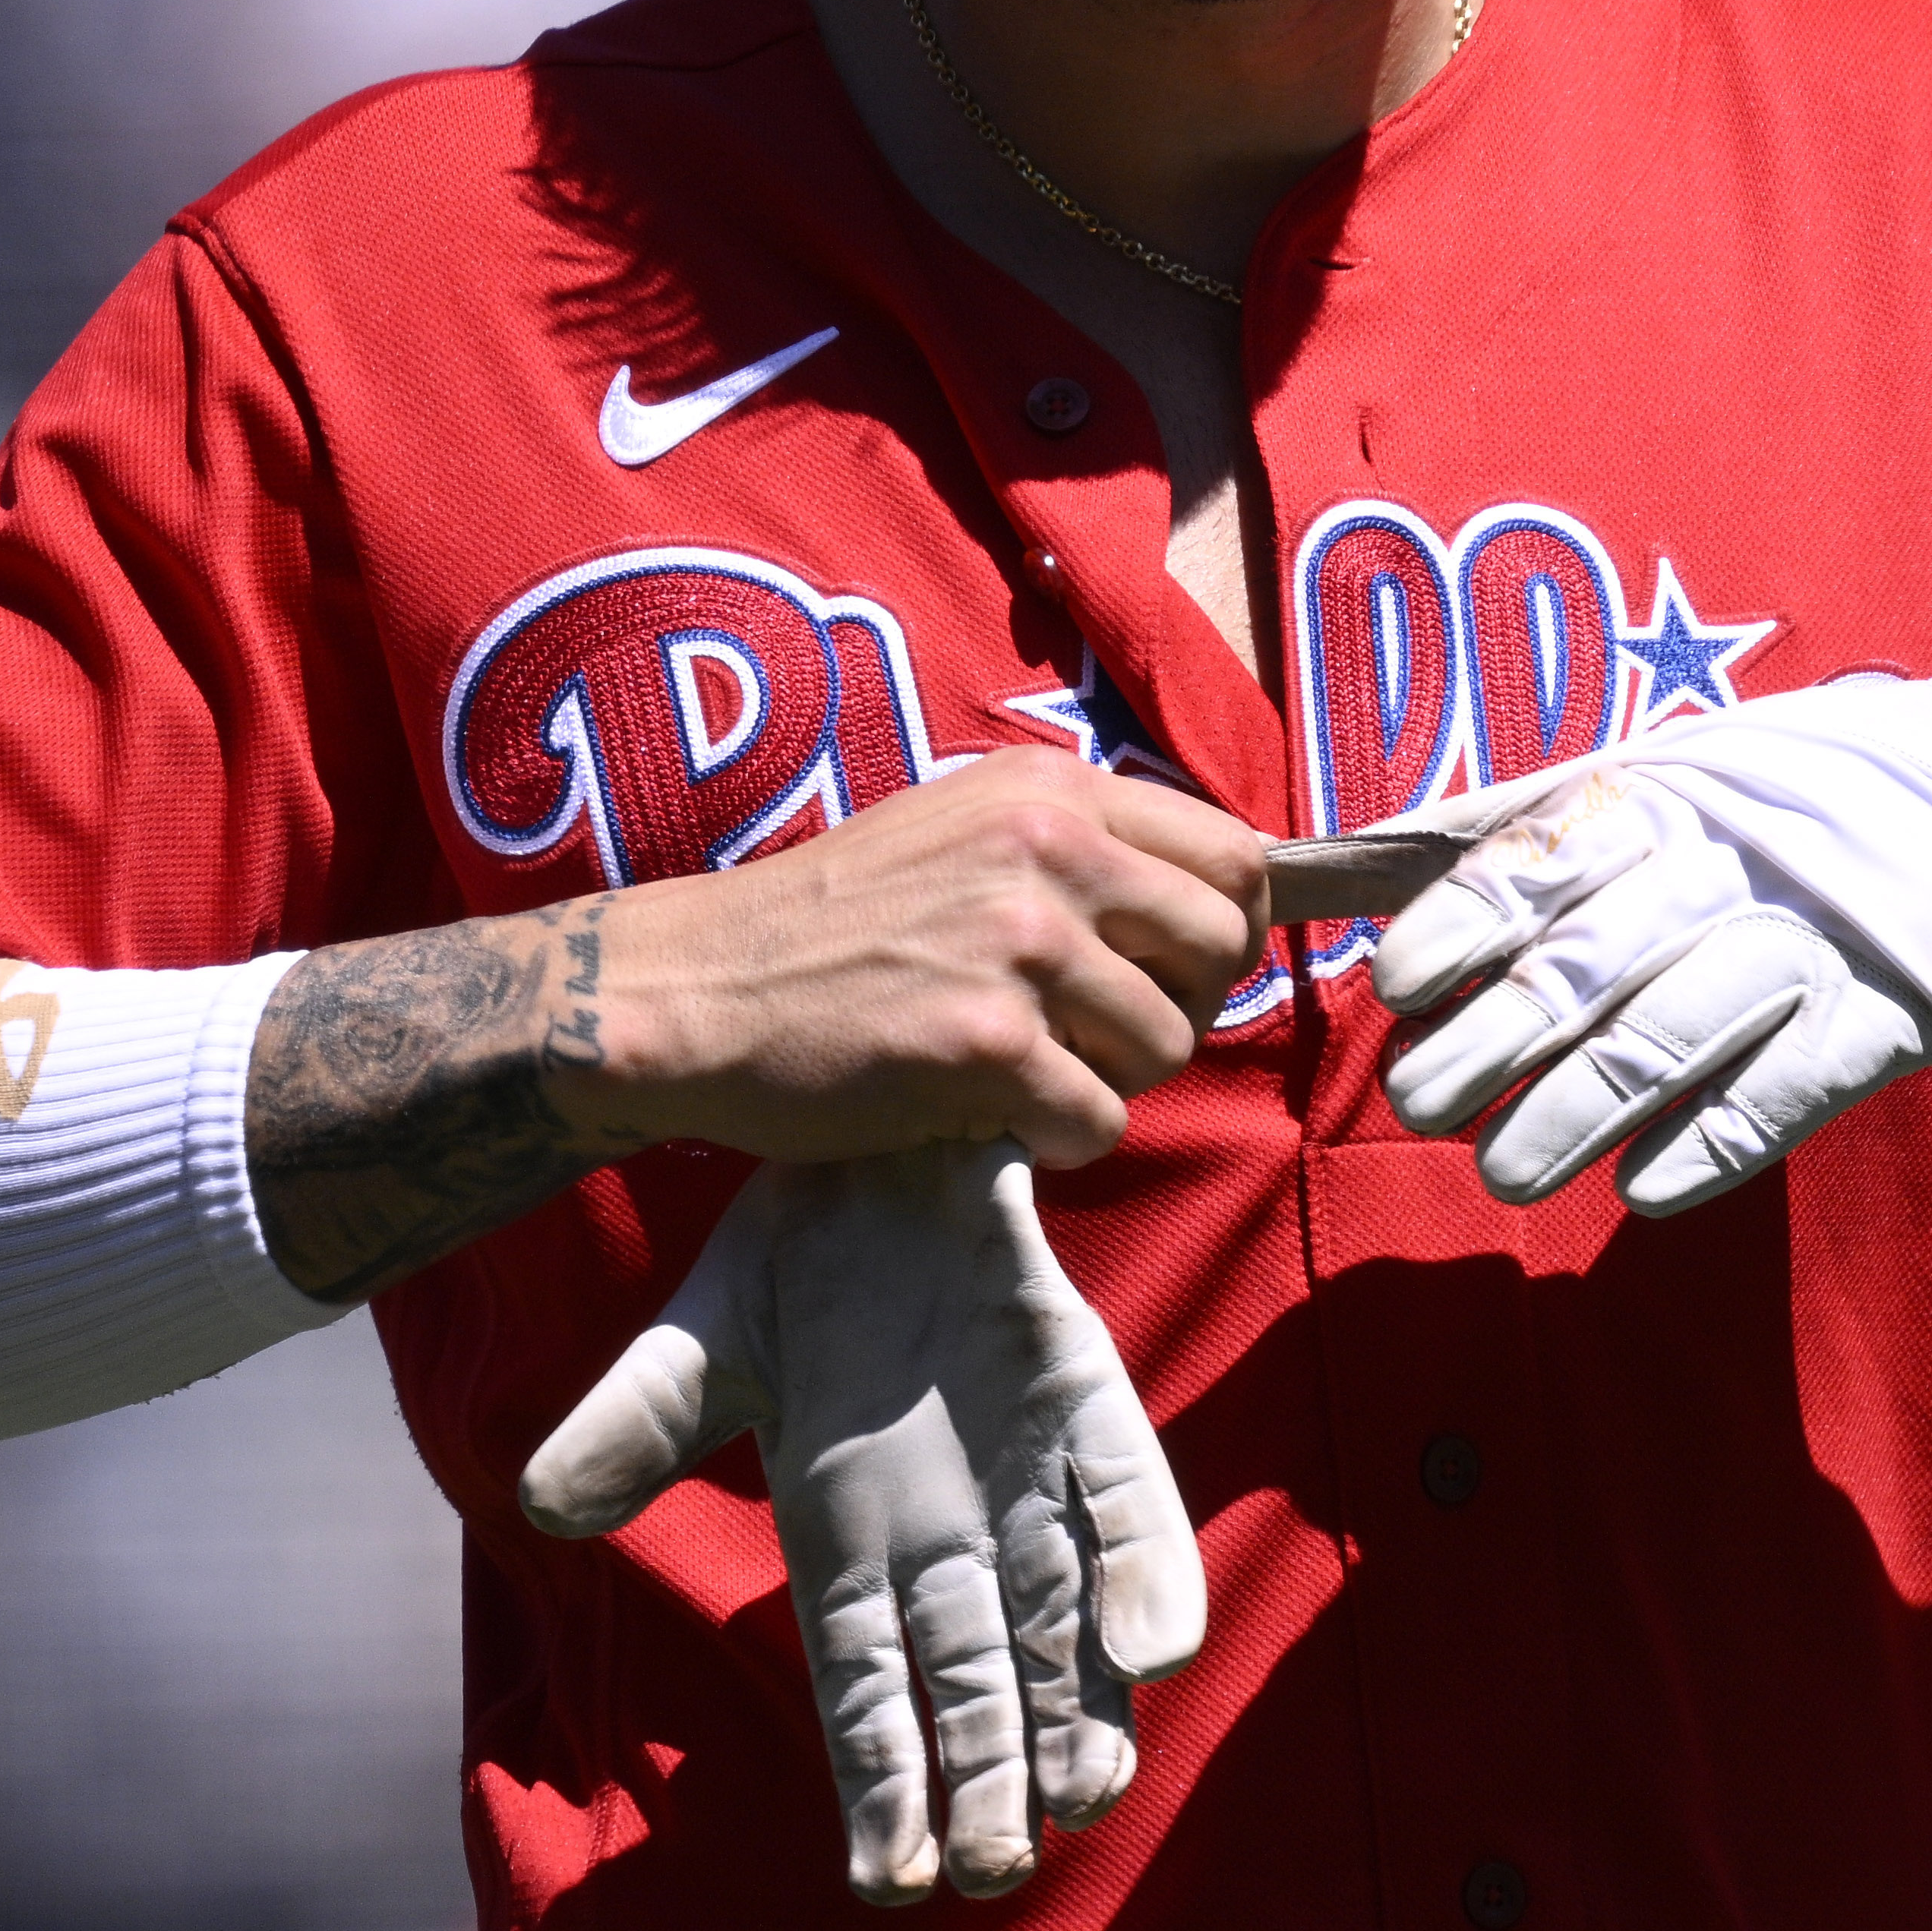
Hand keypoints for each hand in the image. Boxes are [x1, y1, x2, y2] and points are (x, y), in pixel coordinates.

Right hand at [517, 1141, 1206, 1902]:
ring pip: (1065, 1619)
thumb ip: (639, 1426)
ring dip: (1086, 1704)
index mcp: (853, 1541)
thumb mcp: (703, 1341)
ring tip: (1093, 1795)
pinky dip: (1148, 1563)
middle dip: (992, 1780)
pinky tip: (1161, 1640)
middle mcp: (952, 1532)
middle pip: (975, 1684)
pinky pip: (1129, 1495)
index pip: (868, 1692)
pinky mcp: (1087, 1402)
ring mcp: (1030, 1475)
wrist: (887, 1133)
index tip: (892, 1884)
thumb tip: (545, 1502)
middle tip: (1004, 1868)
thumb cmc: (797, 1255)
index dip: (883, 1786)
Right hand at [578, 752, 1269, 1166]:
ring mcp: (1020, 946)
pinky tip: (995, 1113)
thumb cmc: (828, 922)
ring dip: (1114, 1079)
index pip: (1235, 854)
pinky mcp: (987, 1044)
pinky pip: (1101, 1120)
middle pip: (1223, 946)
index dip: (1229, 926)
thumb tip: (1203, 902)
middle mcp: (1049, 852)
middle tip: (1109, 1033)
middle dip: (1187, 1006)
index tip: (1181, 968)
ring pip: (1170, 1045)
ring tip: (1032, 1069)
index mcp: (1052, 793)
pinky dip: (1060, 1137)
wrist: (696, 988)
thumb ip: (1074, 847)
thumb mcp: (960, 829)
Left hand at [1374, 647, 1931, 1211]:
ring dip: (1576, 1111)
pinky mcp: (1900, 1011)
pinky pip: (1788, 1089)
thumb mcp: (1695, 769)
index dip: (1463, 922)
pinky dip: (1711, 1144)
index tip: (1397, 984)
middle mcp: (1743, 861)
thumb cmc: (1829, 794)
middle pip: (1592, 959)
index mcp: (1683, 795)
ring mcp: (1824, 938)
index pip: (1547, 856)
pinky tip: (1644, 1194)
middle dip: (1491, 1037)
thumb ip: (1545, 812)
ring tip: (1501, 1172)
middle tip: (1413, 1103)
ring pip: (1672, 1034)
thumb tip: (1382, 854)